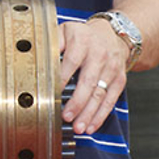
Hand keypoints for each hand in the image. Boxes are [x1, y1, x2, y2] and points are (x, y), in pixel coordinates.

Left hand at [59, 19, 129, 134]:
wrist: (111, 34)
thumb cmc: (82, 36)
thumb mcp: (66, 30)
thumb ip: (53, 42)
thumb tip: (39, 56)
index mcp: (82, 41)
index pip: (71, 61)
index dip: (62, 78)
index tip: (52, 93)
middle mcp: (99, 55)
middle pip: (88, 82)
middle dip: (77, 102)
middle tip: (66, 117)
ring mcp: (111, 68)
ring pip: (100, 94)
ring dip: (89, 113)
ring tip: (78, 127)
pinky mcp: (120, 80)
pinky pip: (111, 100)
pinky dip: (101, 115)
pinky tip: (91, 126)